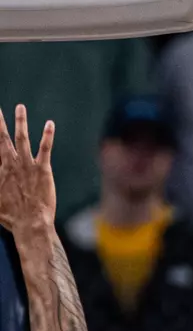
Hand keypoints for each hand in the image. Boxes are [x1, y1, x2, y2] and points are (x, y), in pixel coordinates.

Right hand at [0, 106, 55, 233]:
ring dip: (20, 121)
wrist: (30, 223)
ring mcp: (27, 165)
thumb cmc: (11, 217)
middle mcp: (11, 164)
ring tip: (20, 107)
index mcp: (0, 171)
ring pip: (22, 138)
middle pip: (2, 139)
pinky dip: (47, 135)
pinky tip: (50, 124)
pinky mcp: (43, 169)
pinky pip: (45, 149)